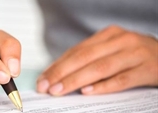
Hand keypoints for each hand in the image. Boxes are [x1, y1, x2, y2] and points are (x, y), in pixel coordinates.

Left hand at [37, 25, 157, 95]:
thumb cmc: (134, 56)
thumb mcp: (112, 51)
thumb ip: (90, 60)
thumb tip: (60, 75)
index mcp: (108, 35)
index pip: (77, 51)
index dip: (57, 65)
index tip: (42, 78)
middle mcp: (120, 41)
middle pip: (85, 58)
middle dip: (61, 73)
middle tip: (45, 86)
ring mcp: (135, 54)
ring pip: (100, 68)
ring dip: (76, 80)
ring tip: (59, 90)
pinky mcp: (147, 69)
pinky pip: (122, 79)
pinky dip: (103, 86)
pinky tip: (87, 92)